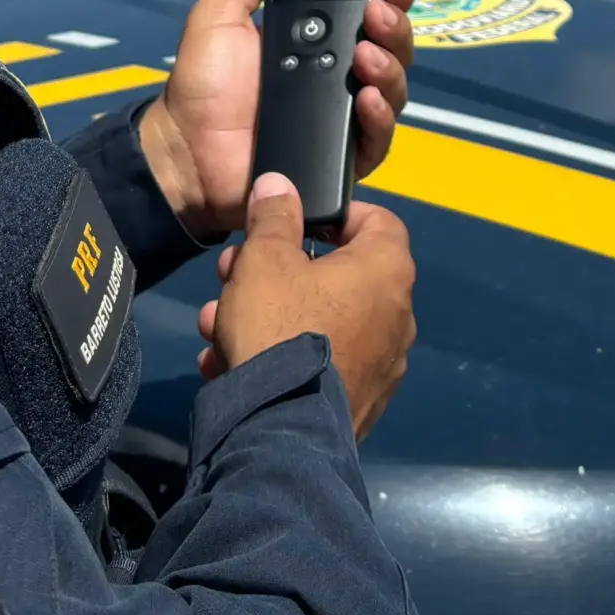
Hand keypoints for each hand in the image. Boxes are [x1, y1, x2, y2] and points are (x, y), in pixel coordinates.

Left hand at [138, 0, 416, 240]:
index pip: (368, 10)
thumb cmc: (202, 85)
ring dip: (389, 65)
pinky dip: (380, 117)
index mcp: (317, 39)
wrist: (187, 151)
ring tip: (365, 55)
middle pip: (392, 47)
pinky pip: (379, 138)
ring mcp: (345, 116)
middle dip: (395, 25)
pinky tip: (366, 100)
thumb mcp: (219, 18)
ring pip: (393, 88)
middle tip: (377, 13)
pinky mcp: (345, 156)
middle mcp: (339, 74)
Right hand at [197, 174, 415, 438]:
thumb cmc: (279, 329)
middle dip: (277, 271)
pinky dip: (282, 358)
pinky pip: (318, 365)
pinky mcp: (360, 404)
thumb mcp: (265, 260)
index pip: (379, 221)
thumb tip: (281, 184)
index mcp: (386, 273)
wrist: (281, 431)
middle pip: (337, 276)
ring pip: (319, 323)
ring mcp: (382, 366)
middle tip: (233, 276)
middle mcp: (397, 317)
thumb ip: (274, 216)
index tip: (296, 224)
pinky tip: (231, 366)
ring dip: (268, 316)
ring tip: (217, 326)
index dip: (337, 216)